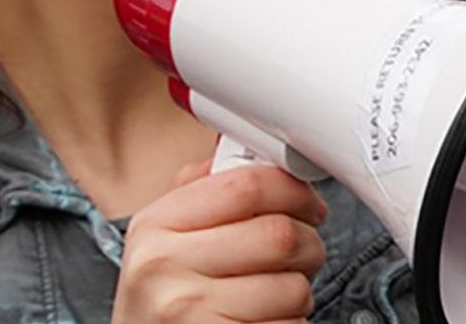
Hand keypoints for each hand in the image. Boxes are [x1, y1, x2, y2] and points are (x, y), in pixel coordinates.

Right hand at [111, 162, 328, 322]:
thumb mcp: (159, 239)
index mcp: (155, 225)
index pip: (244, 186)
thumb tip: (255, 158)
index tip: (305, 201)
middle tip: (308, 248)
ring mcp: (192, 312)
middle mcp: (167, 266)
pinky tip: (269, 318)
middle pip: (278, 234)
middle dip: (310, 241)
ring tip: (281, 291)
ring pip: (293, 287)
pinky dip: (294, 322)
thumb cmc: (158, 302)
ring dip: (302, 290)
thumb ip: (200, 193)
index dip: (291, 190)